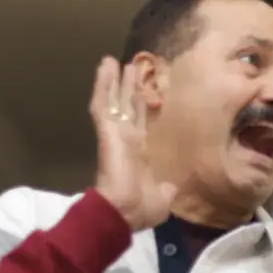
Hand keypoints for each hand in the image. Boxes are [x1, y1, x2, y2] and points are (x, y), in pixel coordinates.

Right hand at [90, 58, 177, 231]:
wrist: (124, 212)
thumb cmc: (141, 208)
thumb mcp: (162, 199)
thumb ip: (165, 189)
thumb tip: (169, 187)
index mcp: (139, 153)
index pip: (140, 123)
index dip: (142, 106)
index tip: (144, 90)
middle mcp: (126, 140)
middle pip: (127, 107)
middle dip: (129, 87)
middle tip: (130, 66)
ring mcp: (115, 133)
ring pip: (113, 100)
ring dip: (113, 80)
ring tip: (112, 60)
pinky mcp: (106, 130)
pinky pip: (103, 103)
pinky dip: (103, 84)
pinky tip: (104, 66)